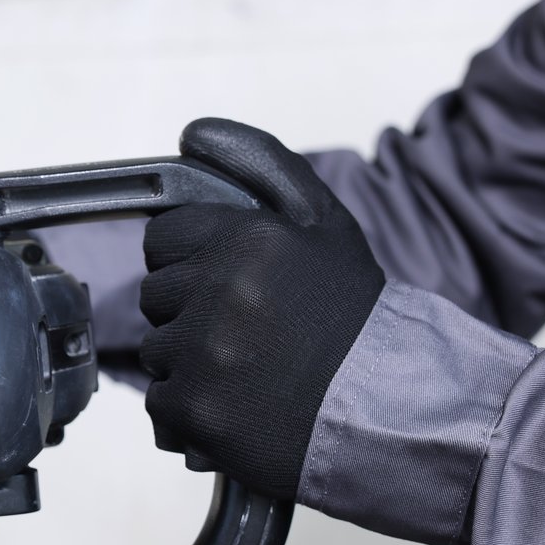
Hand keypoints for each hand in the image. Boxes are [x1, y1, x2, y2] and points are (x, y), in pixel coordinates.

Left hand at [139, 118, 384, 498]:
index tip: (227, 285)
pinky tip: (240, 409)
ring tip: (251, 374)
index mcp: (248, 239)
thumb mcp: (322, 224)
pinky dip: (191, 412)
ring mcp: (203, 354)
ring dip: (190, 364)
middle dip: (190, 312)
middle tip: (249, 333)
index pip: (162, 238)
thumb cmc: (352, 318)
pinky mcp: (194, 410)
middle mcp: (220, 291)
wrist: (390, 410)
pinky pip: (160, 404)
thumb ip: (261, 164)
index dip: (191, 262)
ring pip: (156, 351)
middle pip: (154, 295)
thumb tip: (192, 131)